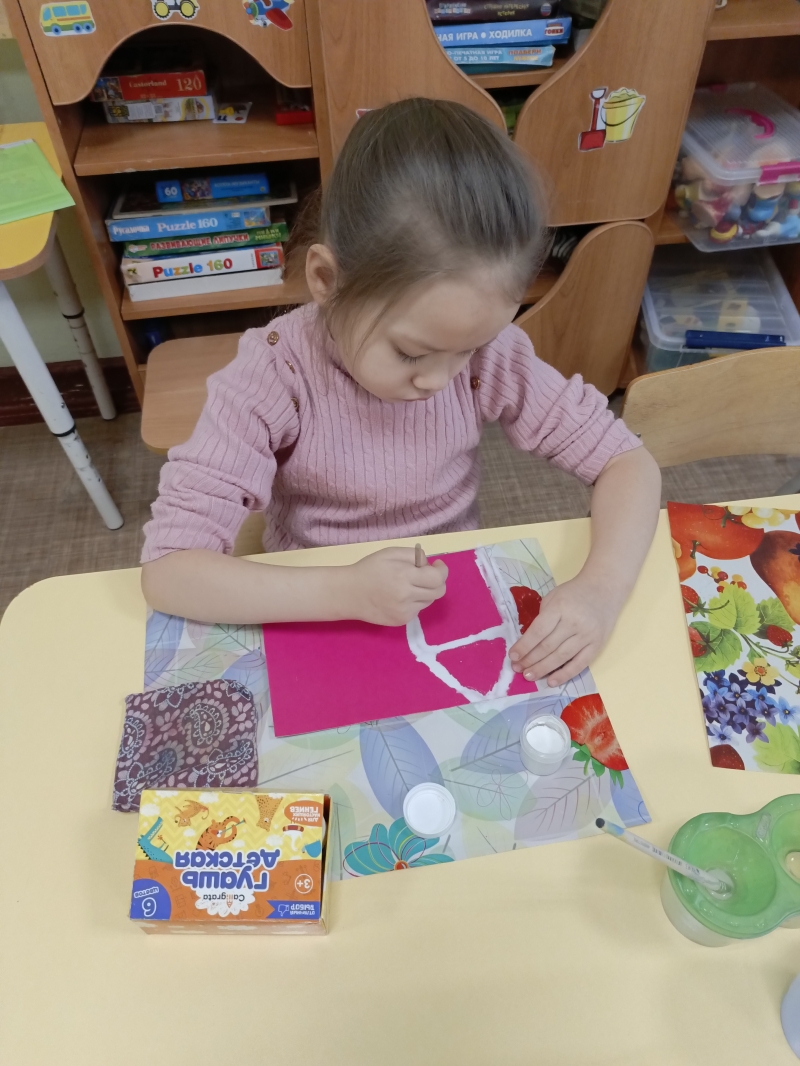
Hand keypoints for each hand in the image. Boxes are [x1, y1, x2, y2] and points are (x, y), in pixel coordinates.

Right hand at [346, 547, 447, 625]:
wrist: (349, 594)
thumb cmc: (369, 569)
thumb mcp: (391, 553)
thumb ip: (414, 556)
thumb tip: (430, 566)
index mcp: (404, 576)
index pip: (437, 578)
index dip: (442, 571)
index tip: (437, 565)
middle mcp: (407, 596)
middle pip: (438, 591)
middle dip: (437, 581)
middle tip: (426, 575)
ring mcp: (405, 612)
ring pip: (429, 601)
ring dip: (425, 591)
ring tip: (408, 585)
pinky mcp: (401, 621)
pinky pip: (418, 609)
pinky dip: (414, 601)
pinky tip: (400, 597)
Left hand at [508, 575, 622, 685]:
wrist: (604, 588)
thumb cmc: (573, 593)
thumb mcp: (553, 597)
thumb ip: (542, 618)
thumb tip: (528, 644)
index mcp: (560, 607)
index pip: (538, 631)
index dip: (524, 646)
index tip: (513, 656)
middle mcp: (574, 622)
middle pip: (548, 646)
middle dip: (530, 660)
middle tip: (518, 669)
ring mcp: (587, 635)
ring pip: (561, 657)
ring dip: (543, 669)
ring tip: (529, 676)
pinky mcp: (597, 645)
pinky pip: (580, 664)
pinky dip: (565, 675)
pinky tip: (551, 681)